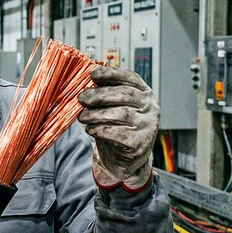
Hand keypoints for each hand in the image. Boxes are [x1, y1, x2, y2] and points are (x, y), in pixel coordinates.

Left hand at [78, 65, 158, 189]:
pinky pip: (118, 133)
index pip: (131, 78)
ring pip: (121, 114)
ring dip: (97, 114)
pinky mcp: (140, 143)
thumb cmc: (117, 127)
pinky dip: (100, 130)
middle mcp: (150, 107)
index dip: (112, 74)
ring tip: (82, 116)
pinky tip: (91, 129)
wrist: (124, 158)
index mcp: (145, 93)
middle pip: (125, 94)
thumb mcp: (114, 107)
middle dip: (100, 95)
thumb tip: (85, 82)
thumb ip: (105, 93)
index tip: (93, 74)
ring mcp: (148, 125)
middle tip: (81, 98)